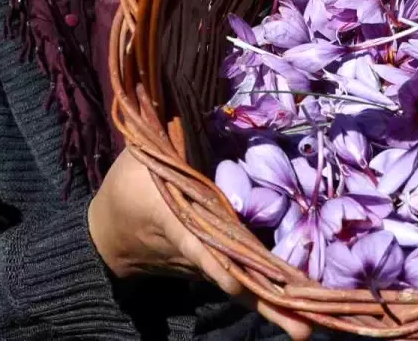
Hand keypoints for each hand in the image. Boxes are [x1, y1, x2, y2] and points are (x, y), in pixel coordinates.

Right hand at [88, 148, 312, 339]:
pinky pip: (245, 286)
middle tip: (302, 330)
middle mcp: (192, 250)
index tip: (232, 282)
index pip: (194, 242)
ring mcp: (204, 266)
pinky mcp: (213, 271)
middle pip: (232, 278)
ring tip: (309, 331)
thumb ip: (170, 134)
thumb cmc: (127, 187)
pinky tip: (303, 320)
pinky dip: (271, 301)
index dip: (212, 261)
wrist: (109, 236)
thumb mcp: (141, 154)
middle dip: (265, 304)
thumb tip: (189, 100)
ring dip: (275, 309)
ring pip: (243, 288)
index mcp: (171, 218)